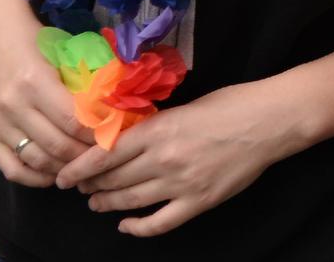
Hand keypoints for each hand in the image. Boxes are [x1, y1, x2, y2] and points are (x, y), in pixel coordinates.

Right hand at [0, 12, 95, 186]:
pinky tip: (54, 174)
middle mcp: (13, 105)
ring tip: (84, 166)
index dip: (97, 135)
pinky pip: (11, 169)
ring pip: (38, 160)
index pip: (73, 122)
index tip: (115, 138)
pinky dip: (35, 177)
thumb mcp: (63, 56)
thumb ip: (82, 86)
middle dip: (86, 155)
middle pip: (58, 146)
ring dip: (65, 168)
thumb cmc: (37, 42)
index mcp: (35, 83)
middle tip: (105, 157)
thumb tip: (112, 115)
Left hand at [53, 82, 301, 236]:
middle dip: (91, 186)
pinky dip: (138, 228)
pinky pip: (159, 223)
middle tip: (81, 188)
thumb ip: (153, 126)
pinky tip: (126, 225)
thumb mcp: (183, 107)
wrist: (270, 121)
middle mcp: (163, 159)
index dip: (79, 169)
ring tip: (97, 204)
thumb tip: (125, 140)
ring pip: (131, 201)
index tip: (63, 176)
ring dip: (108, 204)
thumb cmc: (230, 104)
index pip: (104, 155)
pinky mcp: (199, 202)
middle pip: (113, 180)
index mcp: (158, 130)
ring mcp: (181, 184)